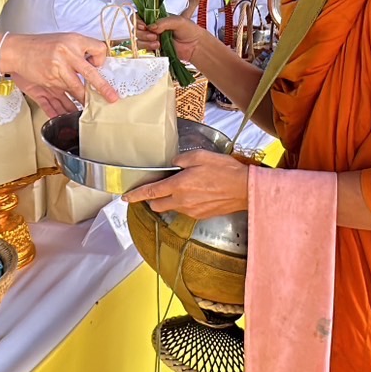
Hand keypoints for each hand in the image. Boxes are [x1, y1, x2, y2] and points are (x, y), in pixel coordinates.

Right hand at [3, 32, 118, 112]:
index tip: (98, 64)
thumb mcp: (65, 40)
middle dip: (103, 88)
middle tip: (112, 98)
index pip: (98, 50)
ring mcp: (57, 70)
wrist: (17, 50)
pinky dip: (66, 107)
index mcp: (73, 41)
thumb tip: (95, 65)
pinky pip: (62, 97)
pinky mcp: (48, 82)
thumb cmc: (42, 45)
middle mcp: (66, 55)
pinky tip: (71, 113)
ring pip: (76, 90)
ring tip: (90, 106)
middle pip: (90, 74)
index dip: (100, 59)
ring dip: (84, 100)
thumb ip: (79, 52)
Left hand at [121, 150, 249, 218]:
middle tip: (159, 187)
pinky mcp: (200, 215)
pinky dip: (184, 203)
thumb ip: (182, 159)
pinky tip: (196, 193)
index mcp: (179, 185)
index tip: (125, 197)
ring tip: (184, 186)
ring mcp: (191, 210)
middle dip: (153, 198)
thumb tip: (173, 164)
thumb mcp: (201, 156)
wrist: (245, 189)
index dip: (135, 195)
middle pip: (157, 205)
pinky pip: (185, 210)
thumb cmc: (225, 171)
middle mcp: (182, 201)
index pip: (151, 192)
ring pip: (171, 208)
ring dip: (170, 199)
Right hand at [136, 15, 212, 62]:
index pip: (138, 17)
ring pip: (138, 40)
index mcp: (155, 18)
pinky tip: (157, 47)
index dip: (137, 22)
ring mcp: (151, 39)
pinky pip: (144, 50)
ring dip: (145, 42)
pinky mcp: (153, 49)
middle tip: (154, 36)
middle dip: (142, 34)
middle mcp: (151, 28)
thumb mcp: (178, 21)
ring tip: (157, 42)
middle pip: (135, 30)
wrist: (195, 45)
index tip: (143, 26)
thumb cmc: (189, 30)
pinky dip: (148, 48)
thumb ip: (164, 22)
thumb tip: (151, 27)